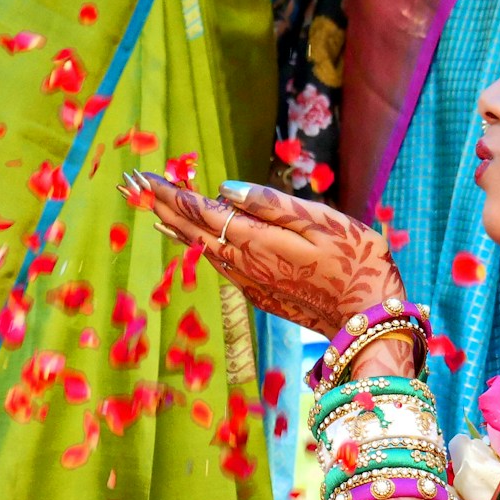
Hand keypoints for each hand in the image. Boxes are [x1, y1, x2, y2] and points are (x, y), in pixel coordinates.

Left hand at [133, 171, 406, 339]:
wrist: (368, 322)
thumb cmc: (357, 263)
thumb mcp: (323, 223)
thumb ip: (273, 205)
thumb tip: (225, 190)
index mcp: (257, 240)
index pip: (202, 211)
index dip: (171, 193)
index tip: (142, 177)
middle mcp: (245, 264)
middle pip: (193, 231)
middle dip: (161, 206)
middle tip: (131, 187)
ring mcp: (251, 282)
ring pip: (203, 250)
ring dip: (175, 228)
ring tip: (152, 210)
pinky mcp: (261, 294)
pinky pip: (219, 265)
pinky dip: (198, 248)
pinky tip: (193, 242)